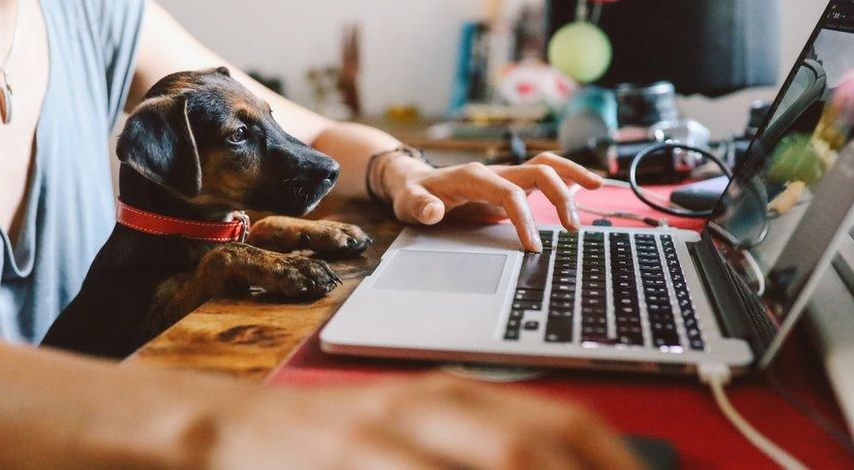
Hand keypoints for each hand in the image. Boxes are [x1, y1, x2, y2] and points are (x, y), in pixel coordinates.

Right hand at [219, 375, 639, 468]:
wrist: (237, 428)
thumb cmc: (343, 439)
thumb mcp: (421, 430)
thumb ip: (485, 445)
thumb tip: (569, 460)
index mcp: (459, 392)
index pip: (563, 420)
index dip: (616, 461)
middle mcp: (432, 406)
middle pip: (534, 445)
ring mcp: (387, 432)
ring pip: (496, 458)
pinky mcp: (351, 456)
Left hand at [383, 152, 602, 251]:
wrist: (414, 182)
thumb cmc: (414, 194)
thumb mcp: (409, 203)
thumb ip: (420, 207)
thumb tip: (432, 211)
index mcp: (474, 176)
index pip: (509, 192)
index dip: (524, 218)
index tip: (533, 246)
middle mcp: (495, 170)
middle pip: (538, 170)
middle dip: (560, 195)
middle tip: (572, 228)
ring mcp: (506, 174)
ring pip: (547, 164)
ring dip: (573, 174)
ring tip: (599, 187)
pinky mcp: (512, 182)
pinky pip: (544, 173)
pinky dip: (567, 176)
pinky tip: (587, 185)